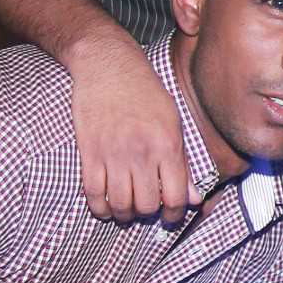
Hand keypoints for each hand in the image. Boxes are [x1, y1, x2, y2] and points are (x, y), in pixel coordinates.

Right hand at [67, 36, 196, 221]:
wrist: (108, 66)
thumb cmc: (146, 92)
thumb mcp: (173, 122)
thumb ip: (182, 162)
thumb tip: (193, 198)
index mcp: (168, 144)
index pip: (176, 196)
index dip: (174, 215)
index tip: (170, 217)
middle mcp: (142, 152)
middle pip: (147, 205)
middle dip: (148, 214)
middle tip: (146, 210)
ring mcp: (114, 153)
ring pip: (120, 204)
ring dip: (124, 215)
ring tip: (126, 211)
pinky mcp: (89, 152)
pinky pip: (94, 194)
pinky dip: (100, 207)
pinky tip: (106, 207)